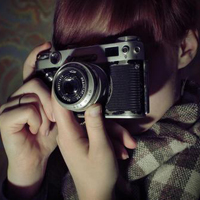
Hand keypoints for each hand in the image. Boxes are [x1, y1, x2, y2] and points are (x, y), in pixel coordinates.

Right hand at [0, 43, 56, 198]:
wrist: (35, 157)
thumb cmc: (46, 136)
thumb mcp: (58, 117)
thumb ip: (59, 103)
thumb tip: (64, 89)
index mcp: (30, 94)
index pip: (30, 70)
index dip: (36, 56)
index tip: (47, 45)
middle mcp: (18, 96)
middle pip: (35, 82)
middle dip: (51, 102)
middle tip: (54, 119)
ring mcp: (9, 106)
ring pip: (33, 96)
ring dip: (45, 115)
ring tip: (44, 127)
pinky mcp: (4, 117)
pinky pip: (27, 110)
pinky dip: (36, 121)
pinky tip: (34, 130)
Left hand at [52, 96, 135, 199]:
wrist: (97, 194)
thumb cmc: (98, 174)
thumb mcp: (101, 148)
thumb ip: (96, 124)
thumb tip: (94, 104)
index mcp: (68, 134)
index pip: (60, 106)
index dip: (64, 92)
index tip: (74, 79)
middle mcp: (69, 133)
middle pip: (87, 116)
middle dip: (109, 124)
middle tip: (126, 137)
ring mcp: (77, 137)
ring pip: (96, 125)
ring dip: (114, 134)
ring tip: (127, 146)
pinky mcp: (83, 141)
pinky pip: (96, 132)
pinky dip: (110, 139)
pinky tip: (121, 150)